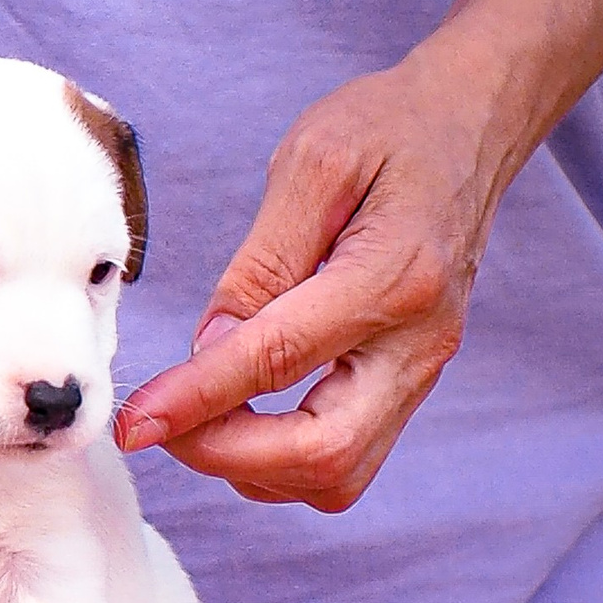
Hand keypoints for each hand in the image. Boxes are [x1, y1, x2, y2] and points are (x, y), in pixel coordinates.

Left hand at [112, 48, 524, 510]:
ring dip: (252, 466)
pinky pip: (348, 456)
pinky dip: (281, 459)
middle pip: (324, 455)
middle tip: (156, 422)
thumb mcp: (311, 164)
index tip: (132, 421)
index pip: (280, 362)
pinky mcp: (411, 381)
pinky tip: (237, 412)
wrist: (470, 127)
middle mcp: (419, 342)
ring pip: (339, 475)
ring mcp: (423, 370)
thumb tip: (208, 347)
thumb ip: (260, 261)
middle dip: (225, 455)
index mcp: (393, 277)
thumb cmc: (387, 130)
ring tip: (192, 414)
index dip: (197, 401)